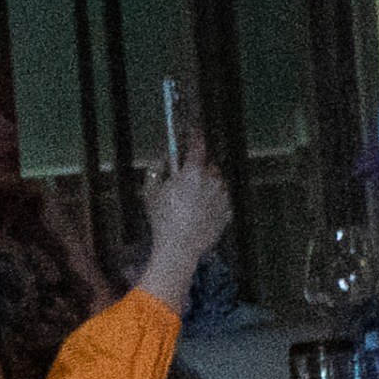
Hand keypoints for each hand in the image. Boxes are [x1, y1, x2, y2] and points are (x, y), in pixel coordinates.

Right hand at [137, 133, 230, 309]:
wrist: (180, 247)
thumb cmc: (162, 218)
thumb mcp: (150, 191)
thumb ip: (156, 169)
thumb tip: (163, 157)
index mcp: (194, 171)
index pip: (197, 144)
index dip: (194, 135)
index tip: (192, 130)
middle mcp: (212, 179)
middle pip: (207, 165)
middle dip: (197, 167)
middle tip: (184, 179)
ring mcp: (223, 196)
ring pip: (216, 182)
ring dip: (207, 184)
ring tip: (191, 200)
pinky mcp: (228, 211)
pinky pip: (221, 199)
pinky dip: (213, 200)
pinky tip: (199, 211)